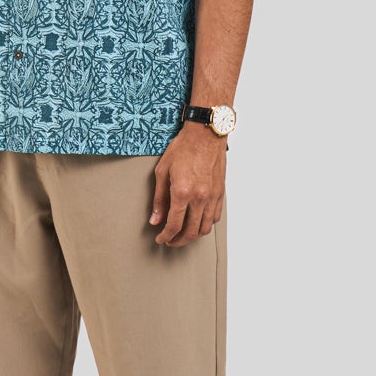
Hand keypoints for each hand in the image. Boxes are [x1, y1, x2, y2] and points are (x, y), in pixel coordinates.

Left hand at [149, 124, 225, 245]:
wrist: (205, 134)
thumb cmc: (183, 148)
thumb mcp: (162, 171)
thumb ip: (159, 199)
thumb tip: (155, 220)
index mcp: (182, 193)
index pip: (174, 225)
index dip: (165, 236)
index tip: (160, 239)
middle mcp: (200, 198)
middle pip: (190, 232)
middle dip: (178, 241)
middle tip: (170, 240)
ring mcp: (212, 196)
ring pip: (205, 228)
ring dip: (192, 235)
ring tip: (183, 234)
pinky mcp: (220, 193)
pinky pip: (215, 217)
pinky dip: (205, 225)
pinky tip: (197, 222)